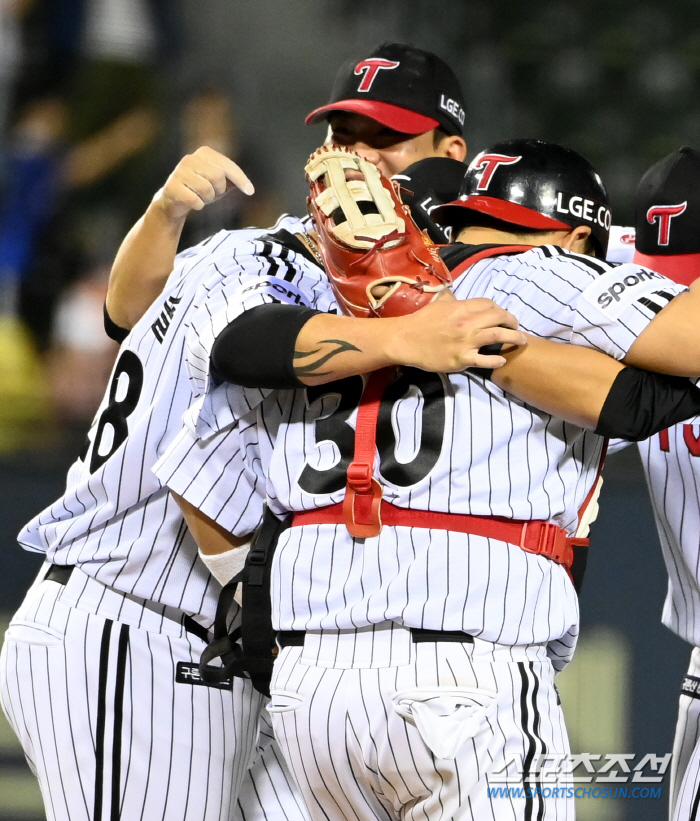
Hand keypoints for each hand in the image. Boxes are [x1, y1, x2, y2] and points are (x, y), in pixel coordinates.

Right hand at [152, 146, 254, 222]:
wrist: (174, 201)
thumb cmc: (200, 189)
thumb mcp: (219, 183)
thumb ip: (233, 180)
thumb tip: (249, 188)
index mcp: (204, 153)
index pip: (227, 165)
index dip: (241, 179)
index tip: (250, 191)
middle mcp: (190, 159)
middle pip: (217, 176)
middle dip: (219, 190)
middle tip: (213, 194)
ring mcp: (179, 172)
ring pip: (206, 189)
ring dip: (208, 199)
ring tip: (201, 197)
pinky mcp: (172, 187)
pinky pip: (195, 200)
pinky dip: (198, 205)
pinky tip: (193, 202)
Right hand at [389, 297, 526, 371]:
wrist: (405, 340)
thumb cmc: (420, 321)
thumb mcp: (437, 304)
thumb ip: (451, 299)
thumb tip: (456, 295)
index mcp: (461, 308)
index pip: (489, 304)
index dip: (499, 309)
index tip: (502, 315)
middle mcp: (467, 323)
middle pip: (499, 317)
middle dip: (512, 321)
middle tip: (516, 327)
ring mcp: (466, 342)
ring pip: (498, 336)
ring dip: (514, 338)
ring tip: (521, 341)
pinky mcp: (462, 359)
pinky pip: (485, 360)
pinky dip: (497, 360)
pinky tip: (502, 360)